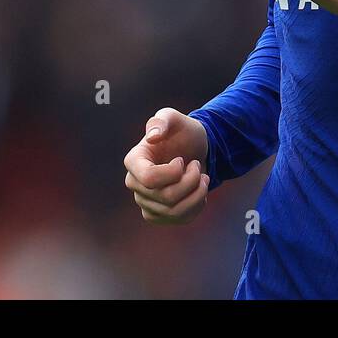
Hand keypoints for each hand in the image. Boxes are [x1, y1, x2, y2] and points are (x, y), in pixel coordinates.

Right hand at [123, 107, 210, 225]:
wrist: (193, 148)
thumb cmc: (182, 132)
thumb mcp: (175, 118)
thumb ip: (163, 120)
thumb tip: (153, 136)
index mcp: (134, 161)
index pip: (149, 179)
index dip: (173, 173)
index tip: (182, 160)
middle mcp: (134, 184)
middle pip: (165, 197)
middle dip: (191, 181)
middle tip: (196, 165)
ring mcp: (145, 201)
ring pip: (174, 211)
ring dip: (197, 194)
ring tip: (203, 178)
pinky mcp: (158, 214)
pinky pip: (179, 219)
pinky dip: (197, 205)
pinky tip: (200, 191)